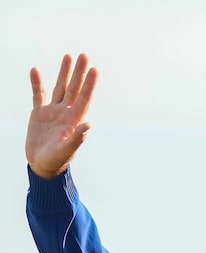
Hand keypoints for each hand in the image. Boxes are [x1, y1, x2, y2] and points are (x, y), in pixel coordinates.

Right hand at [25, 53, 97, 178]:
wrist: (42, 166)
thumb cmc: (56, 161)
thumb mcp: (66, 150)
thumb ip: (77, 138)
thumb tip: (88, 125)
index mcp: (74, 121)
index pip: (83, 98)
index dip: (89, 84)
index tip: (94, 69)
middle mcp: (65, 113)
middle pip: (74, 89)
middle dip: (79, 73)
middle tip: (84, 55)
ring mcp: (52, 112)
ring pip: (60, 88)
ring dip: (64, 73)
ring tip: (68, 56)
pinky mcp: (39, 114)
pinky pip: (38, 95)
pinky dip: (36, 83)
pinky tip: (35, 70)